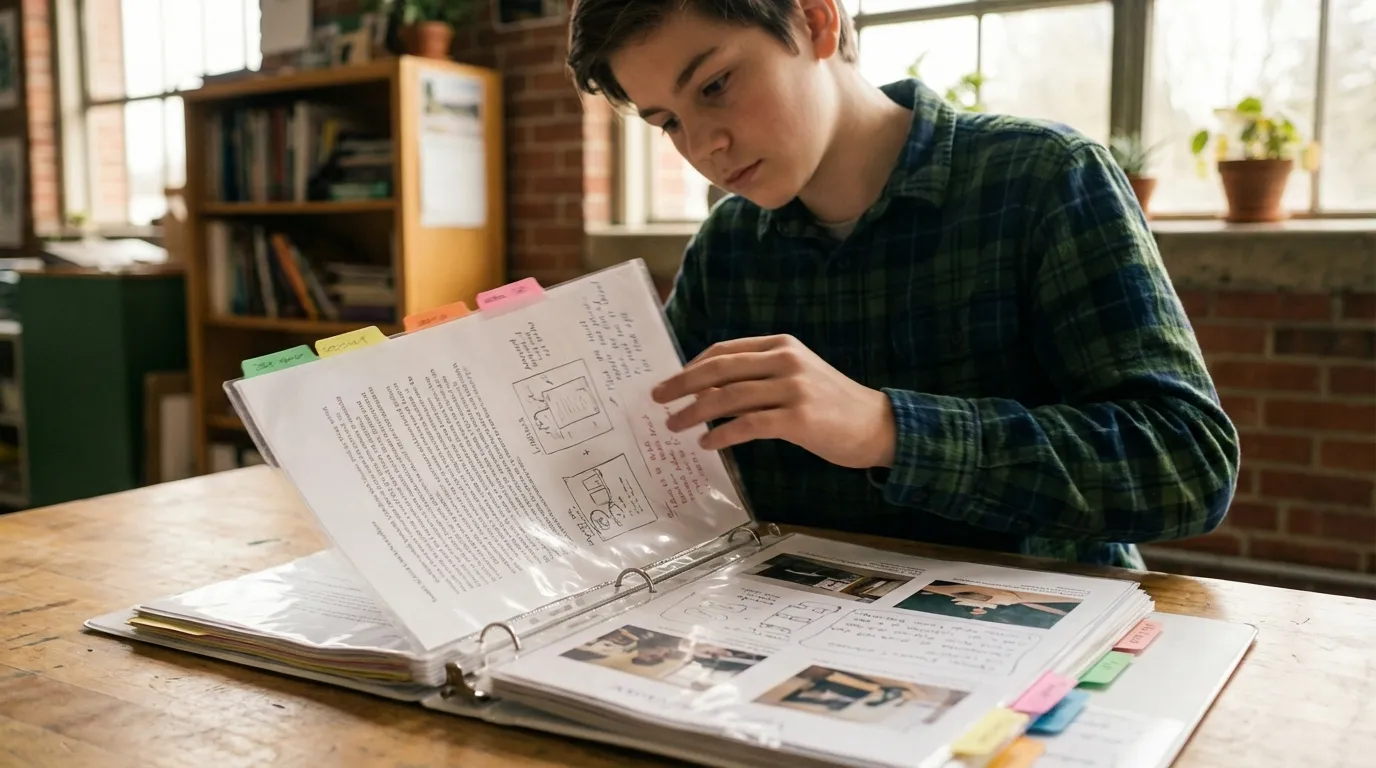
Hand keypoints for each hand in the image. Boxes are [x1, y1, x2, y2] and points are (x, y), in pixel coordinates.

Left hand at [651, 335, 896, 468]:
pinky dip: (722, 435)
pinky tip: (707, 444)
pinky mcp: (798, 418)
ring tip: (674, 425)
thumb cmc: (831, 405)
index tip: (670, 382)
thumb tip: (708, 390)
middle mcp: (785, 360)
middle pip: (719, 368)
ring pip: (729, 396)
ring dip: (695, 412)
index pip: (724, 350)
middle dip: (682, 384)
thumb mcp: (796, 376)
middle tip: (657, 399)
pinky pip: (748, 425)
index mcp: (781, 345)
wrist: (877, 425)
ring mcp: (793, 388)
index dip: (692, 366)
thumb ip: (759, 376)